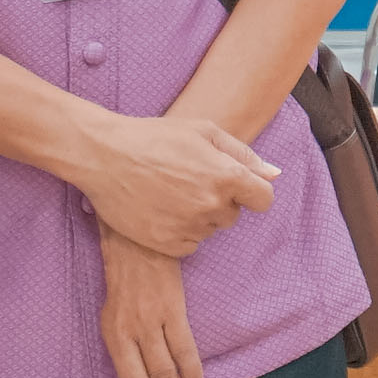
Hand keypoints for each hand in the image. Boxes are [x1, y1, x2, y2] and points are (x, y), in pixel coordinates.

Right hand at [67, 109, 276, 256]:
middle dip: (219, 201)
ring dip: (198, 217)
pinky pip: (189, 245)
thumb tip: (274, 175)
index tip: (234, 186)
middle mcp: (212, 205)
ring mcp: (189, 227)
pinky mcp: (166, 244)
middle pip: (233, 215)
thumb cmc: (154, 137)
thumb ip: (243, 154)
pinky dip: (180, 233)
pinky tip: (161, 210)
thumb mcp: (203, 131)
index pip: (264, 200)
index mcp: (227, 176)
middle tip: (189, 182)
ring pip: (210, 230)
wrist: (104, 155)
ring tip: (170, 194)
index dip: (251, 192)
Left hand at [100, 226, 204, 377]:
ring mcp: (152, 321)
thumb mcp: (110, 313)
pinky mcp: (173, 309)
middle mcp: (131, 332)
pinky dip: (192, 368)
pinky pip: (185, 346)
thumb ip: (122, 339)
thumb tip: (138, 368)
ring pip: (167, 367)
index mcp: (113, 334)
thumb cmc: (122, 278)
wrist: (135, 242)